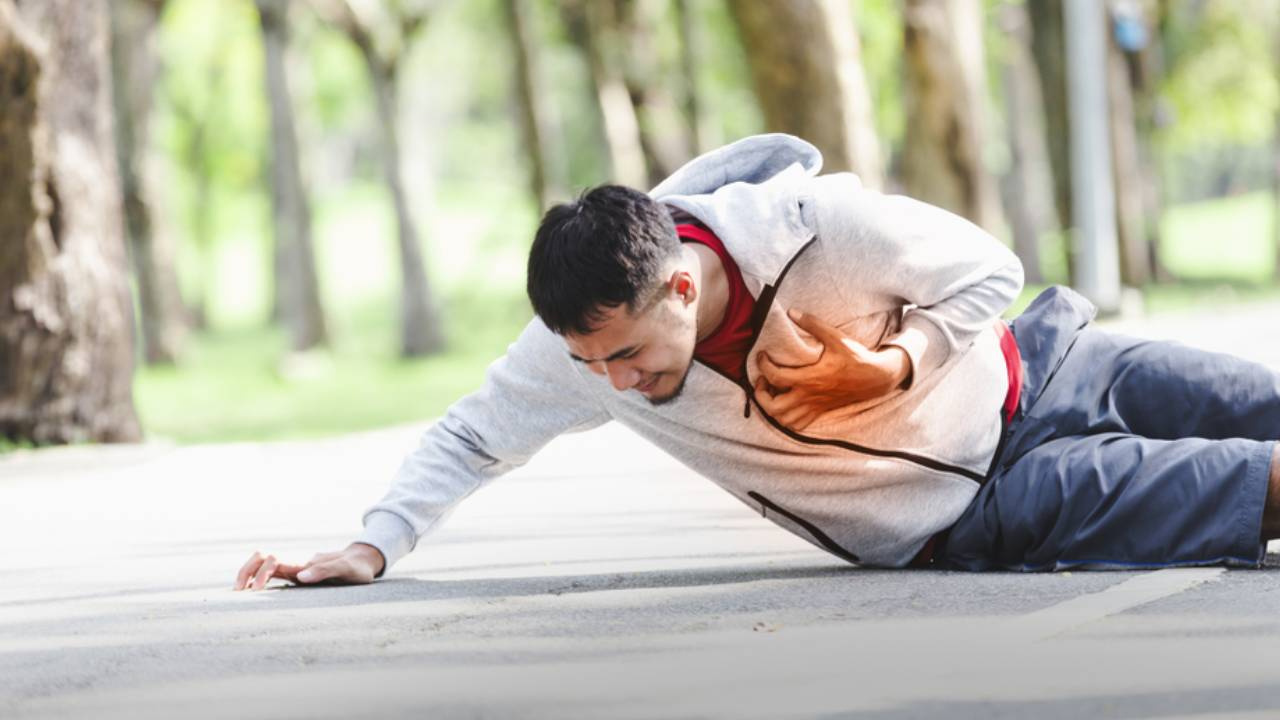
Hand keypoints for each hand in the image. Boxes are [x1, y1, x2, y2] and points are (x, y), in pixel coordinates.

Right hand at [233, 542, 385, 590]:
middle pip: (261, 559)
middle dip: (245, 571)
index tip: (254, 590)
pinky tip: (250, 595)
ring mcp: (295, 570)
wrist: (363, 561)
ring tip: (237, 594)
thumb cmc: (356, 568)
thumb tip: (299, 577)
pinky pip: (272, 575)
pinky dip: (257, 582)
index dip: (260, 573)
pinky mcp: (297, 576)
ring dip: (247, 575)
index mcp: (303, 564)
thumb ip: (325, 570)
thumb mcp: (346, 569)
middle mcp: (295, 565)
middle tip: (237, 592)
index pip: (273, 561)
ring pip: (263, 565)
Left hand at [754, 308, 910, 429]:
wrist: (876, 377)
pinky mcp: (820, 411)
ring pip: (784, 419)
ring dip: (771, 408)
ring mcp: (814, 406)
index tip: (762, 355)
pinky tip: (785, 403)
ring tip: (772, 391)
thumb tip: (792, 312)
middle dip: (761, 395)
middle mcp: (809, 396)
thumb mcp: (835, 337)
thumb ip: (813, 324)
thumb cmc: (856, 357)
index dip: (763, 366)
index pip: (775, 377)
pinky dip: (785, 419)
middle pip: (774, 407)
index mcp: (810, 378)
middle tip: (762, 379)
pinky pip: (797, 425)